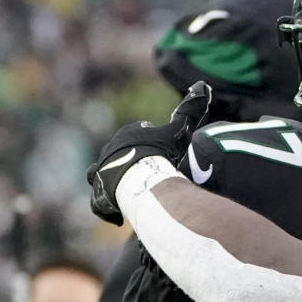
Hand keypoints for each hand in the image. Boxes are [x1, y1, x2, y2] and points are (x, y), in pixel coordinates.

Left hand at [87, 81, 212, 224]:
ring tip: (132, 194)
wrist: (141, 177)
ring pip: (105, 177)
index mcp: (127, 135)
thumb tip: (202, 84)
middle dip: (132, 164)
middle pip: (121, 156)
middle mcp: (110, 151)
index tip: (162, 153)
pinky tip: (121, 216)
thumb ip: (190, 109)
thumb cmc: (160, 152)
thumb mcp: (179, 129)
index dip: (150, 143)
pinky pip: (100, 203)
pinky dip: (109, 209)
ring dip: (116, 184)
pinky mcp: (99, 194)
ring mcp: (101, 173)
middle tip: (150, 176)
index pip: (137, 135)